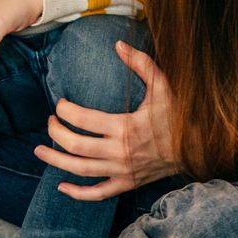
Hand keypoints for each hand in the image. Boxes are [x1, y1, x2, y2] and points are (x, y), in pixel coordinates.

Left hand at [37, 38, 181, 200]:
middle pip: (76, 146)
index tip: (60, 104)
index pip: (83, 119)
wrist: (198, 149)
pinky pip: (98, 194)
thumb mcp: (163, 87)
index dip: (65, 111)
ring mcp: (123, 171)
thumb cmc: (177, 116)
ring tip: (39, 150)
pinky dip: (78, 193)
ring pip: (81, 170)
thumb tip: (118, 43)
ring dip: (56, 160)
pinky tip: (62, 187)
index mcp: (125, 127)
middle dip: (56, 133)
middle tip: (50, 122)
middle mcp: (120, 152)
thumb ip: (141, 64)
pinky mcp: (127, 184)